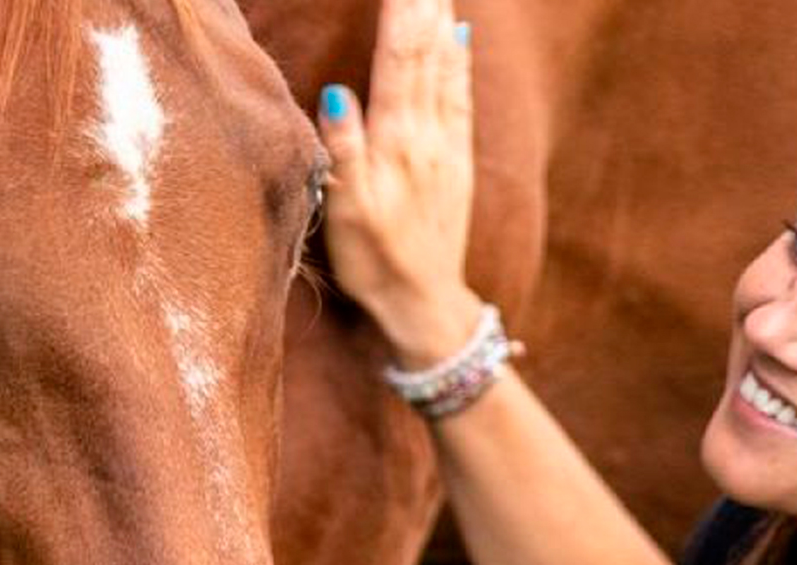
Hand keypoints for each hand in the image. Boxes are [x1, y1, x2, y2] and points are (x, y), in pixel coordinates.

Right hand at [317, 0, 483, 368]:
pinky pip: (460, 97)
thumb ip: (344, 150)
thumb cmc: (376, 262)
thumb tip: (336, 91)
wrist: (425, 303)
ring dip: (440, 21)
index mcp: (395, 142)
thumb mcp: (349, 213)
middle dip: (420, 6)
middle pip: (424, 54)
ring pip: (444, 68)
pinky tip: (460, 36)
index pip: (397, 60)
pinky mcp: (457, 162)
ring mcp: (446, 147)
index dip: (398, 13)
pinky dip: (459, 61)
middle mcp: (426, 136)